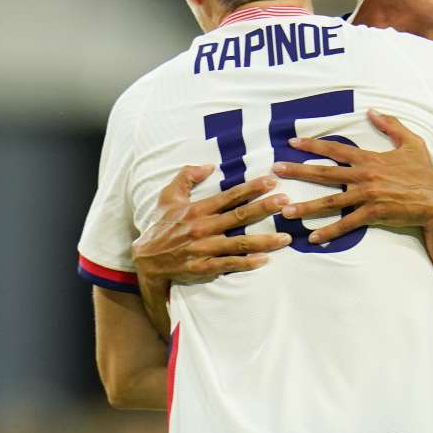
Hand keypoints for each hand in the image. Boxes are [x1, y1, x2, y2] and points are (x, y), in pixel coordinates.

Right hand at [133, 164, 292, 284]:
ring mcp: (204, 249)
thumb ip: (187, 176)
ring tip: (286, 237)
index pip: (229, 196)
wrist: (146, 260)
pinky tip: (265, 260)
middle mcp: (203, 228)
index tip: (272, 181)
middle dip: (264, 208)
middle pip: (239, 217)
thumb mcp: (168, 196)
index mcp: (197, 209)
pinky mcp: (203, 267)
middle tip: (286, 202)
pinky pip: (228, 265)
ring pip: (239, 244)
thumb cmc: (161, 225)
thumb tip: (209, 165)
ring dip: (264, 240)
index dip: (251, 188)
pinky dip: (246, 263)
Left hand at [273, 110, 432, 243]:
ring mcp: (367, 196)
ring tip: (285, 210)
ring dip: (306, 206)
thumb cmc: (424, 173)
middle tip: (276, 170)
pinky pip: (347, 224)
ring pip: (330, 201)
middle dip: (298, 171)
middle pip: (324, 173)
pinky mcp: (372, 214)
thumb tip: (372, 110)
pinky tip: (313, 237)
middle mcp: (364, 176)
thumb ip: (391, 125)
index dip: (313, 145)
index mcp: (370, 159)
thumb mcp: (412, 143)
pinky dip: (329, 231)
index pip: (335, 150)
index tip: (292, 142)